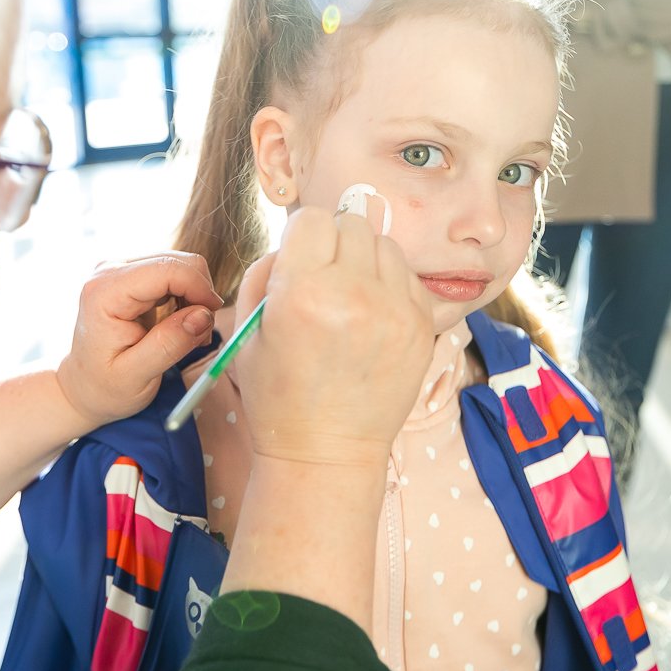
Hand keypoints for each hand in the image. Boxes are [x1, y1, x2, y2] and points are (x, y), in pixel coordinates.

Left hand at [56, 252, 223, 424]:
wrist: (83, 387)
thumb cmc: (104, 386)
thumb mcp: (136, 376)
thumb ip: (169, 344)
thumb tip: (204, 315)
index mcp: (105, 292)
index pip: (166, 269)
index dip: (198, 288)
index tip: (211, 320)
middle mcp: (111, 271)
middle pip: (177, 261)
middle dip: (198, 296)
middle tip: (198, 336)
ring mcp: (122, 270)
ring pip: (181, 266)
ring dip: (194, 299)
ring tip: (187, 337)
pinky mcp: (133, 276)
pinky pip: (174, 276)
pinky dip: (186, 299)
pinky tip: (179, 326)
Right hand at [232, 207, 433, 468]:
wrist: (326, 452)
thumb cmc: (279, 394)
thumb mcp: (247, 330)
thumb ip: (267, 270)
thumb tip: (298, 240)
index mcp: (302, 292)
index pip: (313, 218)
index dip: (302, 238)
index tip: (300, 263)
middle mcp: (353, 294)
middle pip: (352, 224)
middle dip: (334, 245)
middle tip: (325, 281)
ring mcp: (395, 310)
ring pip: (385, 245)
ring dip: (366, 262)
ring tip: (351, 300)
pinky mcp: (422, 326)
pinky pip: (408, 276)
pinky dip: (390, 286)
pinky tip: (373, 318)